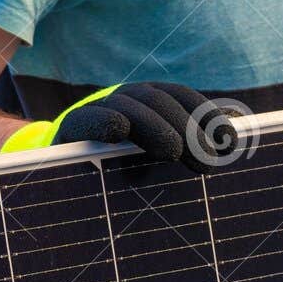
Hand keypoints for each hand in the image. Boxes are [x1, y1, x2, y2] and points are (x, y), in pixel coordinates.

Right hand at [0, 82, 242, 172]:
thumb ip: (182, 153)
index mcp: (145, 106)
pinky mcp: (68, 132)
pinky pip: (86, 120)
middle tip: (206, 161)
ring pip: (127, 105)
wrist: (53, 185)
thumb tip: (227, 147)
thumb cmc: (113, 180)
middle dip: (188, 126)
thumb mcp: (152, 165)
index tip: (228, 141)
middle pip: (158, 99)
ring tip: (174, 150)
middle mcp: (122, 102)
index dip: (206, 114)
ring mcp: (94, 113)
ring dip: (155, 124)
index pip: (180, 97)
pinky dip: (103, 120)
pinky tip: (119, 130)